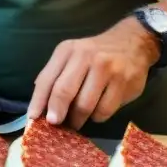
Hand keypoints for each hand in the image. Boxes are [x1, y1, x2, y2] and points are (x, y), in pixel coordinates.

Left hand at [28, 17, 159, 129]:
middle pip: (64, 91)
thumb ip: (55, 75)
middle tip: (56, 124)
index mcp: (68, 50)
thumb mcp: (72, 55)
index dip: (38, 101)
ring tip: (77, 120)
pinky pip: (104, 111)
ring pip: (85, 106)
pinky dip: (98, 117)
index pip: (47, 79)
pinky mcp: (124, 82)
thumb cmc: (95, 53)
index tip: (33, 118)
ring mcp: (107, 69)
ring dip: (78, 119)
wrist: (133, 41)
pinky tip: (97, 111)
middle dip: (57, 113)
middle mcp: (86, 56)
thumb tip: (38, 104)